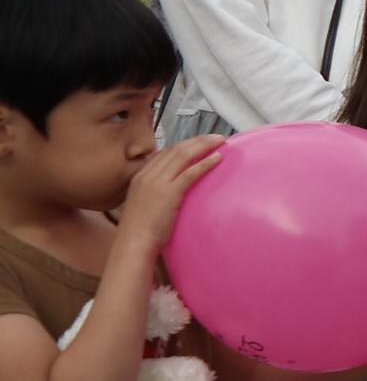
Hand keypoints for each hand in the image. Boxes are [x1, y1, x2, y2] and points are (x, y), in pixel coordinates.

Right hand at [115, 136, 222, 252]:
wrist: (133, 243)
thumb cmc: (140, 231)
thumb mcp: (144, 205)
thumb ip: (155, 193)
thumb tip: (171, 191)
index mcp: (140, 177)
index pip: (165, 153)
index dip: (184, 145)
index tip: (198, 142)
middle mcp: (147, 176)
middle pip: (175, 150)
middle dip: (197, 141)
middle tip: (214, 137)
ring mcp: (157, 183)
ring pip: (183, 156)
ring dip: (204, 146)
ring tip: (219, 141)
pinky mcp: (168, 193)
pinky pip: (190, 173)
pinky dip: (205, 163)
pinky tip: (217, 158)